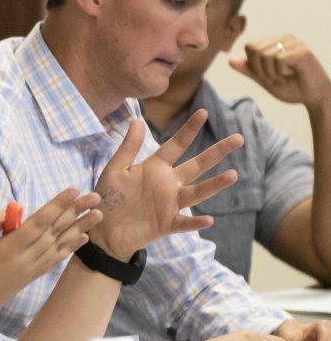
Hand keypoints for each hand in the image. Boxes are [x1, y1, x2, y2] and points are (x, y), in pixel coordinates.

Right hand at [0, 188, 101, 320]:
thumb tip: (9, 212)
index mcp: (9, 249)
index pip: (39, 223)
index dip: (57, 205)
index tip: (74, 190)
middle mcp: (25, 261)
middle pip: (55, 232)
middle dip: (75, 212)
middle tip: (96, 197)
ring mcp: (29, 271)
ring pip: (59, 245)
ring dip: (80, 228)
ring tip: (98, 215)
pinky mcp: (29, 278)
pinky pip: (54, 260)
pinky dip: (69, 248)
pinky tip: (81, 239)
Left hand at [91, 114, 241, 258]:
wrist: (102, 228)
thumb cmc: (108, 197)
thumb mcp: (116, 169)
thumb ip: (129, 147)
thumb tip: (137, 120)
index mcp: (155, 167)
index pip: (176, 145)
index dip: (189, 130)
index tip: (203, 112)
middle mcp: (167, 184)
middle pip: (196, 165)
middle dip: (216, 152)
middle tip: (238, 138)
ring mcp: (170, 204)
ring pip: (197, 192)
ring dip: (214, 185)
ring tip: (233, 175)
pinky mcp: (166, 224)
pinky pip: (184, 223)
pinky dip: (196, 222)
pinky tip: (209, 219)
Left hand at [231, 35, 330, 107]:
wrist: (314, 97)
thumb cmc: (291, 87)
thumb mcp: (264, 80)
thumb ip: (249, 70)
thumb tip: (230, 60)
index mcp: (274, 43)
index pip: (250, 46)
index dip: (254, 65)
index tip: (268, 75)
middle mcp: (284, 39)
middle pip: (255, 50)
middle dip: (262, 70)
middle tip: (277, 77)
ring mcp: (294, 43)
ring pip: (266, 55)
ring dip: (272, 73)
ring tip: (285, 76)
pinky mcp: (302, 51)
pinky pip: (279, 60)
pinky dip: (281, 72)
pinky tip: (292, 74)